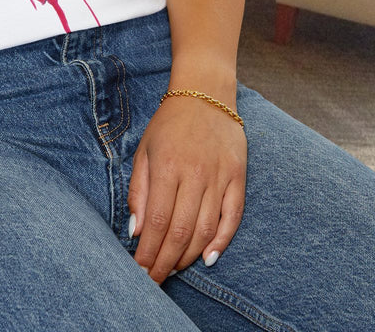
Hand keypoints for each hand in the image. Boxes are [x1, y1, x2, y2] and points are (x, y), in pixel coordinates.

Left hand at [127, 94, 246, 282]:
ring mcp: (219, 176)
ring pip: (206, 229)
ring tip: (174, 269)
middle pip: (181, 231)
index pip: (157, 221)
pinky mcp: (238, 177)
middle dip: (166, 261)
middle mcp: (195, 174)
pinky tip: (208, 258)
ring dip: (189, 255)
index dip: (149, 251)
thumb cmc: (169, 124)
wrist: (205, 94)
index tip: (140, 270)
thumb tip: (136, 230)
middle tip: (155, 280)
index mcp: (167, 166)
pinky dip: (222, 241)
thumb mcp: (144, 151)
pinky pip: (233, 217)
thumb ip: (139, 191)